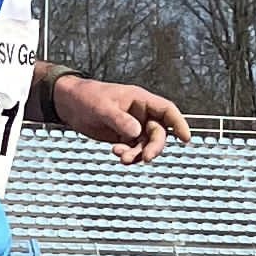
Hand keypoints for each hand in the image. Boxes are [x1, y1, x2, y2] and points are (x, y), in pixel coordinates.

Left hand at [54, 74, 190, 162]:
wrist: (69, 104)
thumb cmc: (87, 97)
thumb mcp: (102, 107)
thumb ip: (119, 119)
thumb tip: (137, 132)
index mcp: (141, 100)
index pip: (167, 110)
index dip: (179, 123)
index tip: (186, 138)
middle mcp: (141, 114)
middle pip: (158, 133)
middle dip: (153, 147)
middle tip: (145, 159)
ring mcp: (132, 127)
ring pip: (145, 145)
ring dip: (137, 154)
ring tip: (122, 158)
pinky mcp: (123, 138)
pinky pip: (133, 150)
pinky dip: (128, 155)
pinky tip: (116, 154)